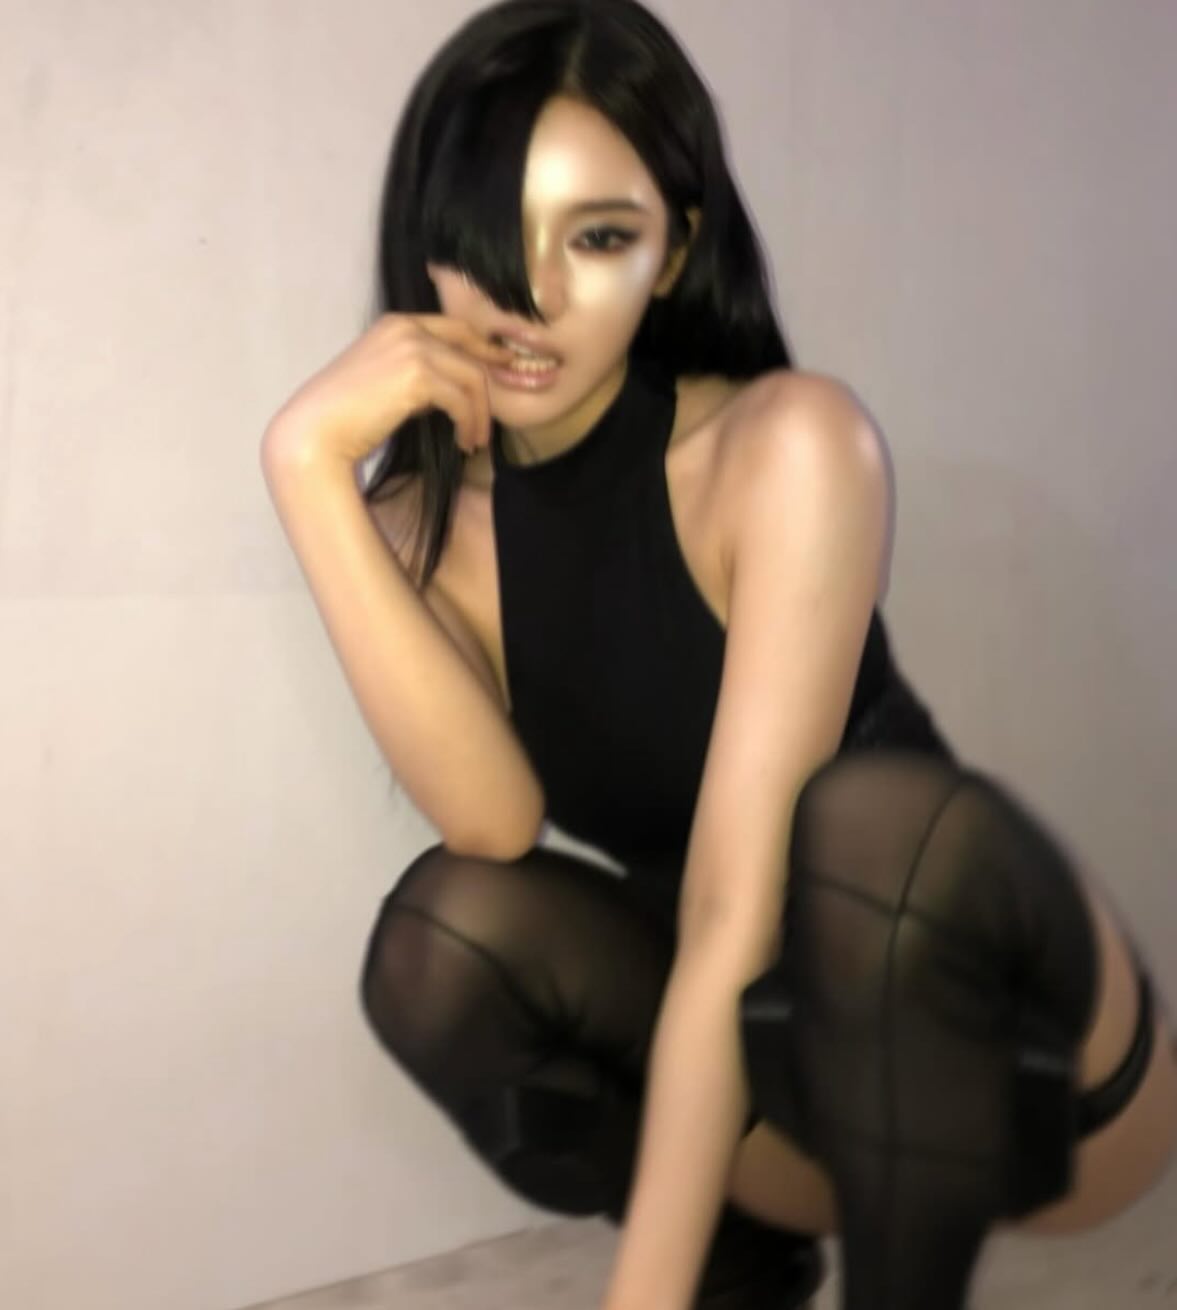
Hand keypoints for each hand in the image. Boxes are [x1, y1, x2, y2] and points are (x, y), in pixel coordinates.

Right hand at [263, 312, 515, 465]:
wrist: (316, 431)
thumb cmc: (344, 415)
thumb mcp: (383, 380)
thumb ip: (413, 373)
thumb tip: (447, 390)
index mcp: (396, 323)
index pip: (455, 328)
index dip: (483, 349)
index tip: (501, 371)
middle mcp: (406, 327)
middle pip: (470, 350)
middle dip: (488, 385)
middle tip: (490, 421)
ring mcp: (412, 348)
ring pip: (472, 377)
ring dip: (480, 413)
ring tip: (475, 440)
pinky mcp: (417, 376)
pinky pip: (462, 400)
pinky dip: (469, 424)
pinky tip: (464, 443)